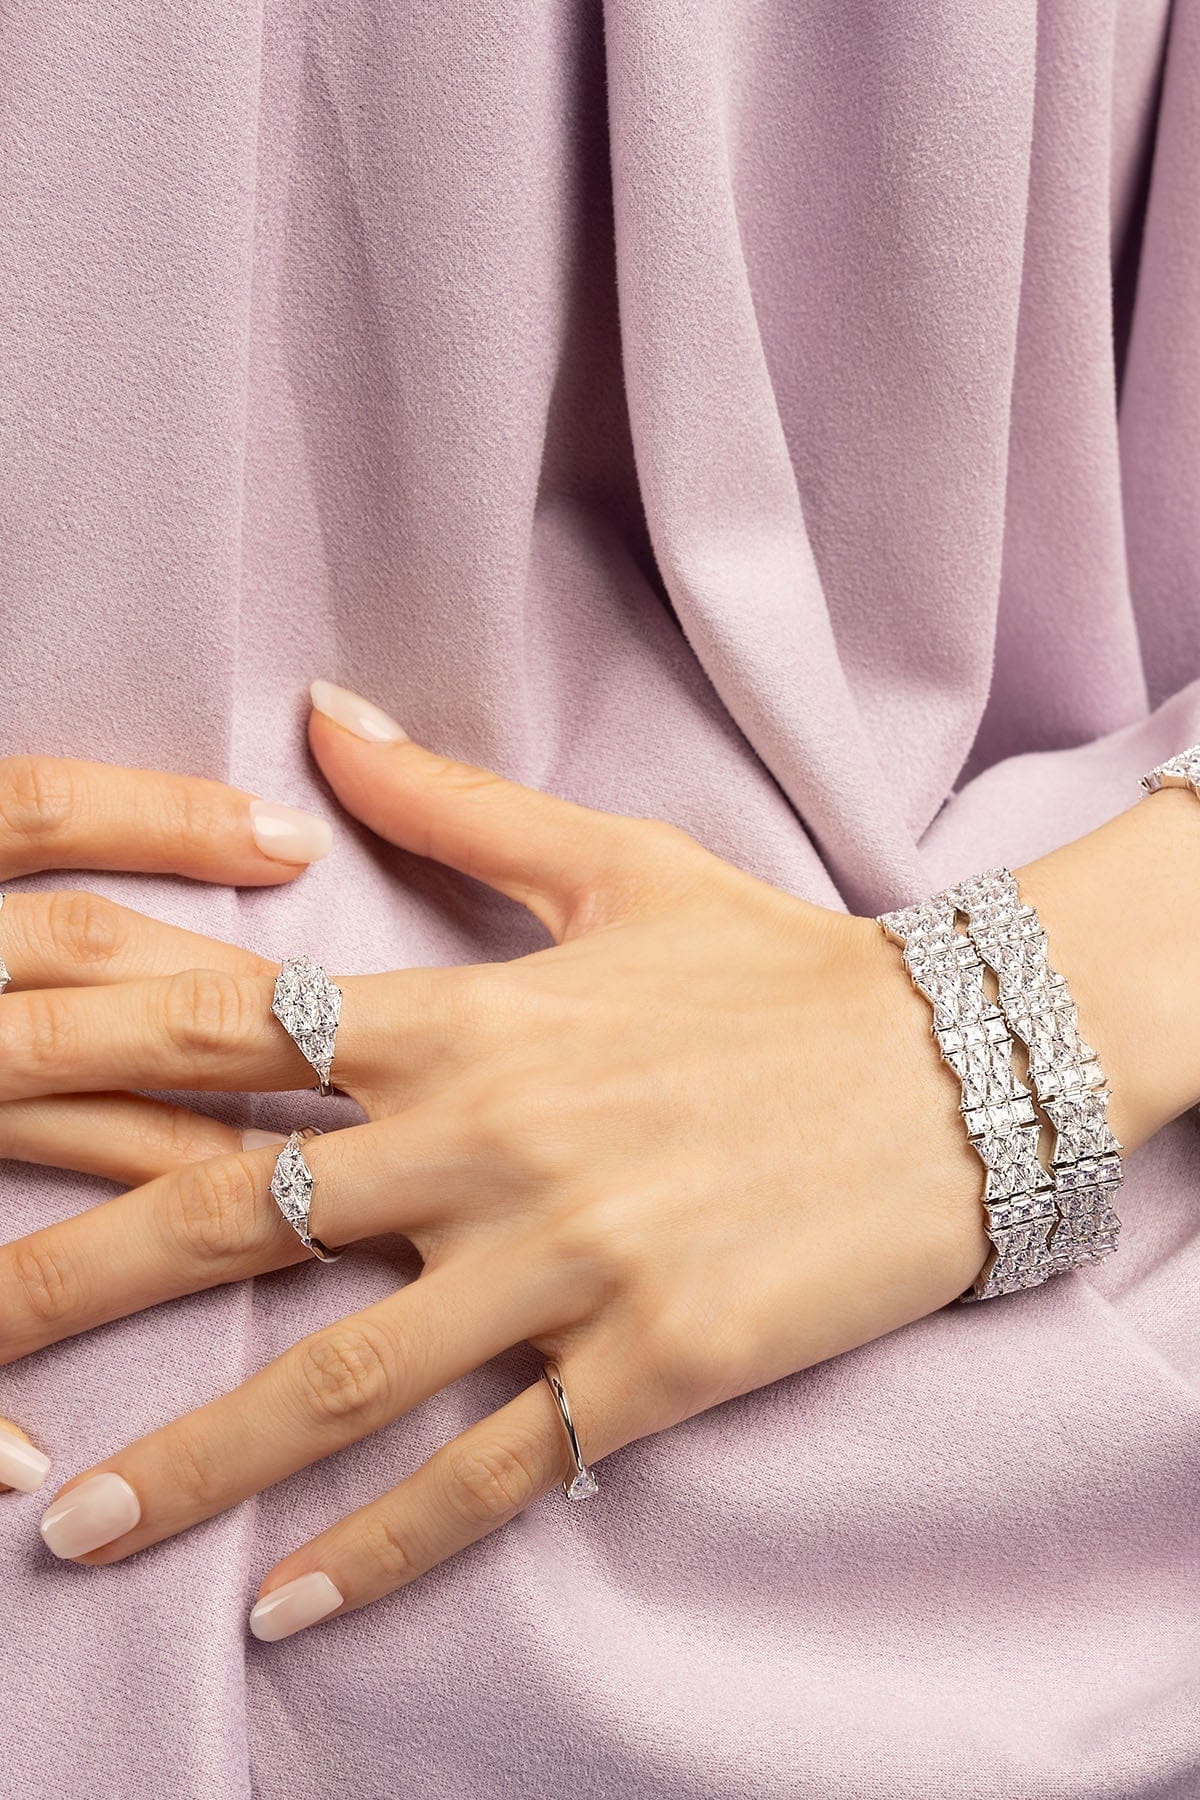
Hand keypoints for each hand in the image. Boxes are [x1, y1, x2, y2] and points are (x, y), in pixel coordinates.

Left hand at [1, 683, 996, 1635]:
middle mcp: (495, 1142)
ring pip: (340, 1377)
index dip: (67, 1053)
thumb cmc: (777, 965)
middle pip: (234, 1214)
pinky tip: (284, 1606)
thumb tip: (326, 717)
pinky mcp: (654, 1363)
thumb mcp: (616, 869)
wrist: (965, 1066)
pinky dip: (383, 1545)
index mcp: (469, 1020)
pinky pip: (492, 1471)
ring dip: (194, 1461)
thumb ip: (448, 808)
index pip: (224, 1030)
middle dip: (67, 1282)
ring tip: (66, 1533)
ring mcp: (572, 1263)